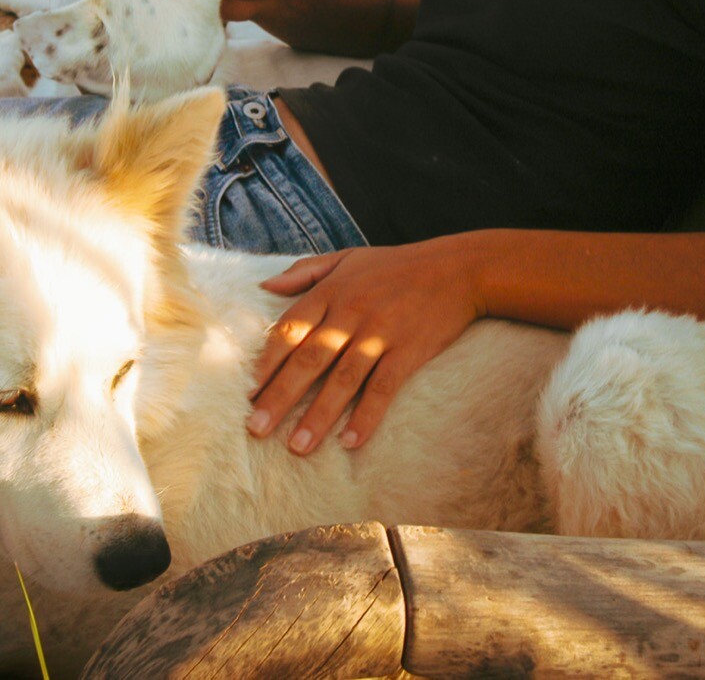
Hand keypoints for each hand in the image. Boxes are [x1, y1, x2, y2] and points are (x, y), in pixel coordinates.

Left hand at [248, 242, 481, 453]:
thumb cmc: (398, 265)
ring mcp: (380, 333)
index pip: (289, 329)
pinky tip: (351, 442)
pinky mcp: (408, 351)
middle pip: (308, 360)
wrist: (458, 268)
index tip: (246, 393)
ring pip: (342, 380)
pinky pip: (383, 388)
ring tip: (297, 447)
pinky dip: (367, 416)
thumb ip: (305, 271)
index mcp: (331, 292)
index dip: (266, 362)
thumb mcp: (347, 257)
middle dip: (280, 397)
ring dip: (318, 416)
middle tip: (256, 429)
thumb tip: (265, 287)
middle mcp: (351, 313)